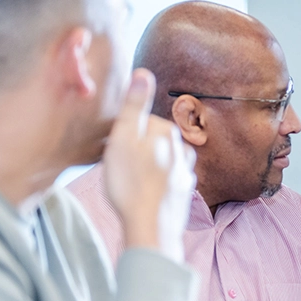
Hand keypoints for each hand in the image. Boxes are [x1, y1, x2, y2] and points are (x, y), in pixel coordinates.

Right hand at [103, 68, 195, 261]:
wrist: (151, 228)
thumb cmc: (132, 182)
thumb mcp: (124, 136)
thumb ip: (133, 105)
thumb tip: (143, 72)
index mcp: (166, 132)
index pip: (143, 122)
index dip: (125, 134)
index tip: (115, 148)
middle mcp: (181, 150)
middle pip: (154, 142)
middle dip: (138, 150)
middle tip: (120, 168)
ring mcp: (184, 174)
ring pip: (163, 162)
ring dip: (150, 168)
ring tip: (133, 181)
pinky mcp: (182, 196)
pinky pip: (166, 183)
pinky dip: (157, 187)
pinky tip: (146, 195)